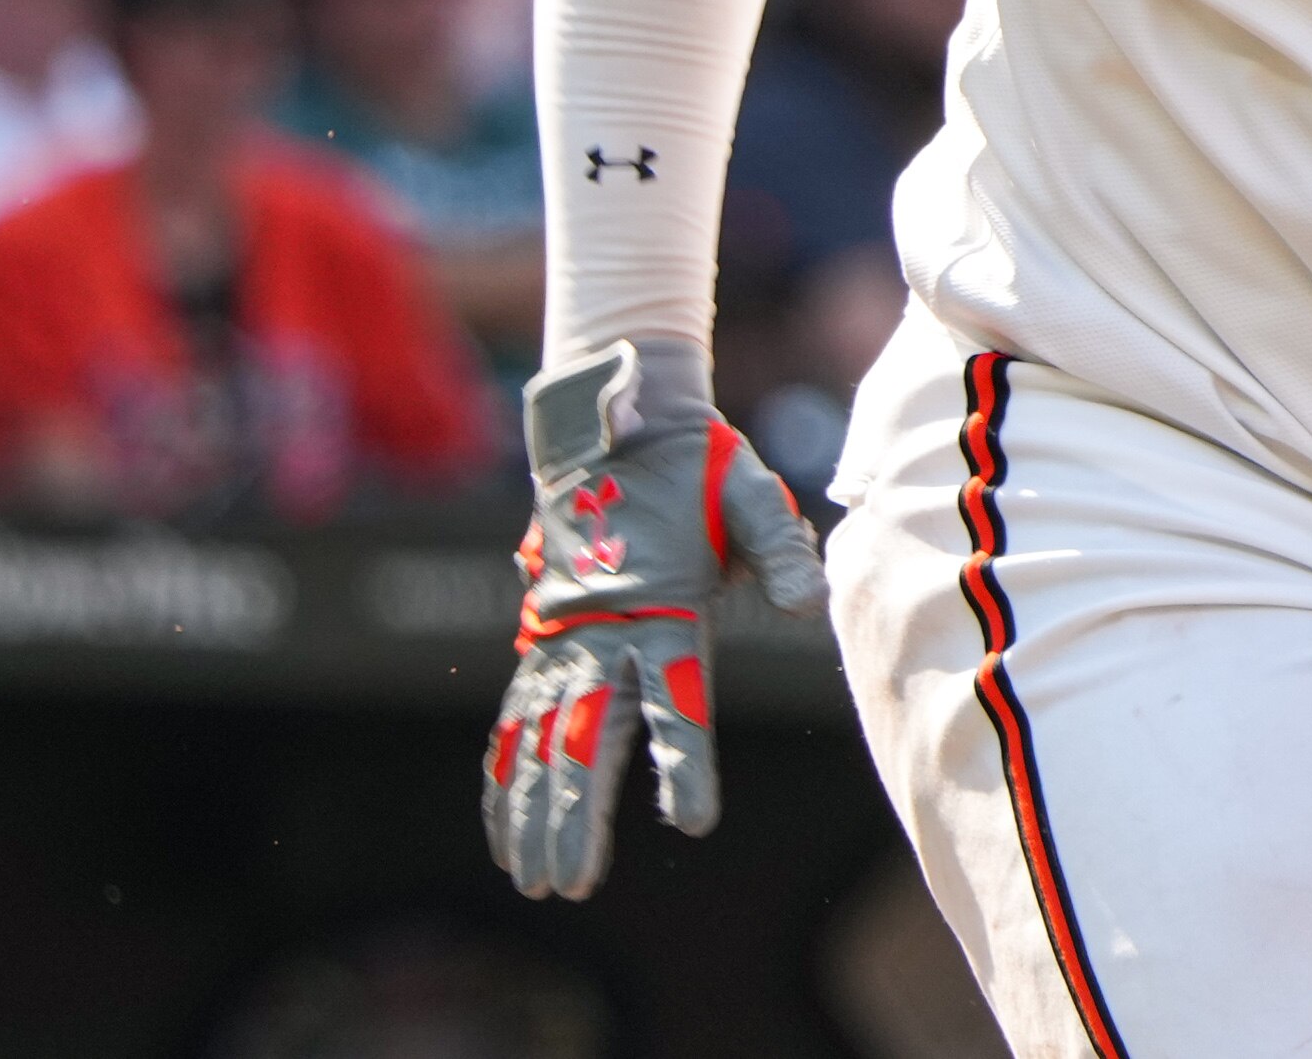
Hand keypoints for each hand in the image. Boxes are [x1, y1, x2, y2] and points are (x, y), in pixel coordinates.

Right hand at [483, 340, 825, 898]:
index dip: (685, 764)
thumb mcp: (752, 495)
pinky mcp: (543, 641)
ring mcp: (564, 640)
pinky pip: (516, 720)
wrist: (618, 426)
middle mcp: (604, 635)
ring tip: (535, 881)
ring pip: (542, 744)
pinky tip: (500, 829)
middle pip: (587, 742)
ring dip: (534, 814)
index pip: (678, 703)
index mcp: (663, 610)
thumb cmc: (697, 468)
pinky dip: (504, 776)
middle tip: (571, 885)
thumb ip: (781, 550)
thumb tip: (811, 604)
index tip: (692, 823)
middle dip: (576, 817)